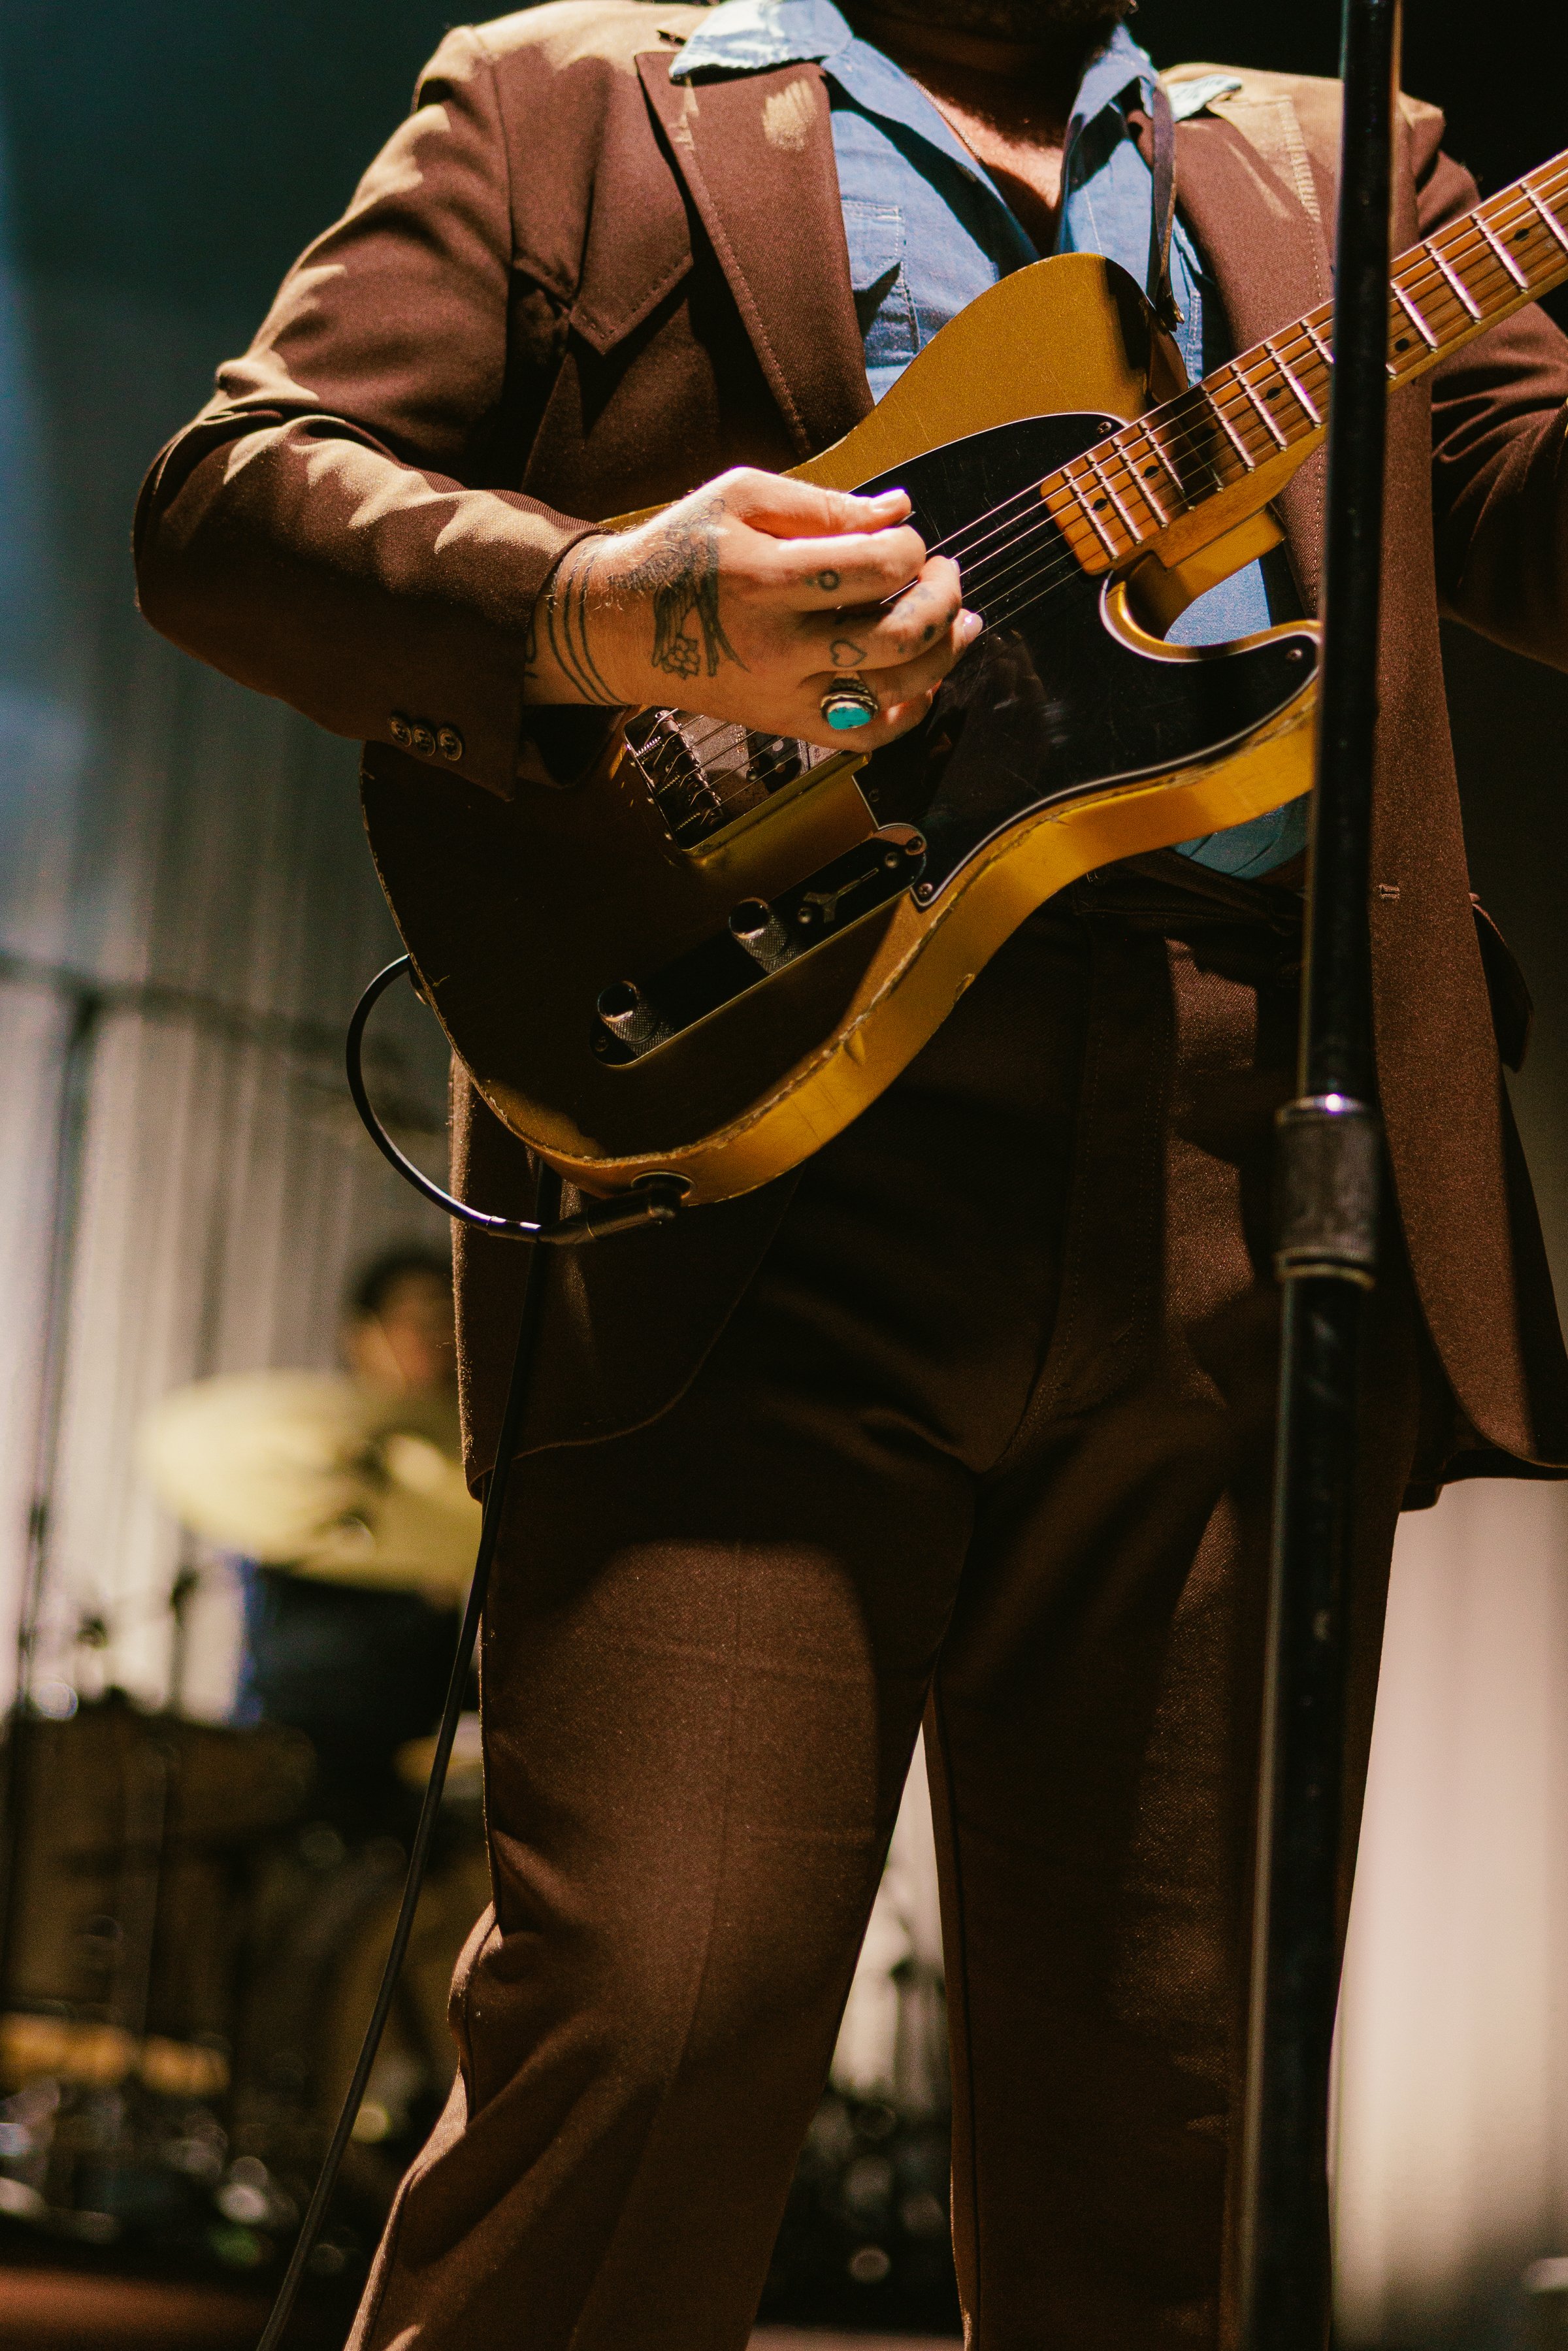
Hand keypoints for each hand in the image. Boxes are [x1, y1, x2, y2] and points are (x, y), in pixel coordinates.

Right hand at [524, 467, 979, 751]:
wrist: (619, 626)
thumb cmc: (680, 550)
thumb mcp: (739, 497)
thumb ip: (823, 503)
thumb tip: (900, 509)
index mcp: (767, 578)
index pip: (878, 566)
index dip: (911, 546)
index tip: (903, 537)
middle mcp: (780, 646)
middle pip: (900, 637)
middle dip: (943, 600)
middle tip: (944, 574)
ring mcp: (786, 694)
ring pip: (896, 692)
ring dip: (945, 654)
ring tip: (959, 622)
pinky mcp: (787, 725)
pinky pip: (867, 736)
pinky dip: (910, 711)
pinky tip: (924, 677)